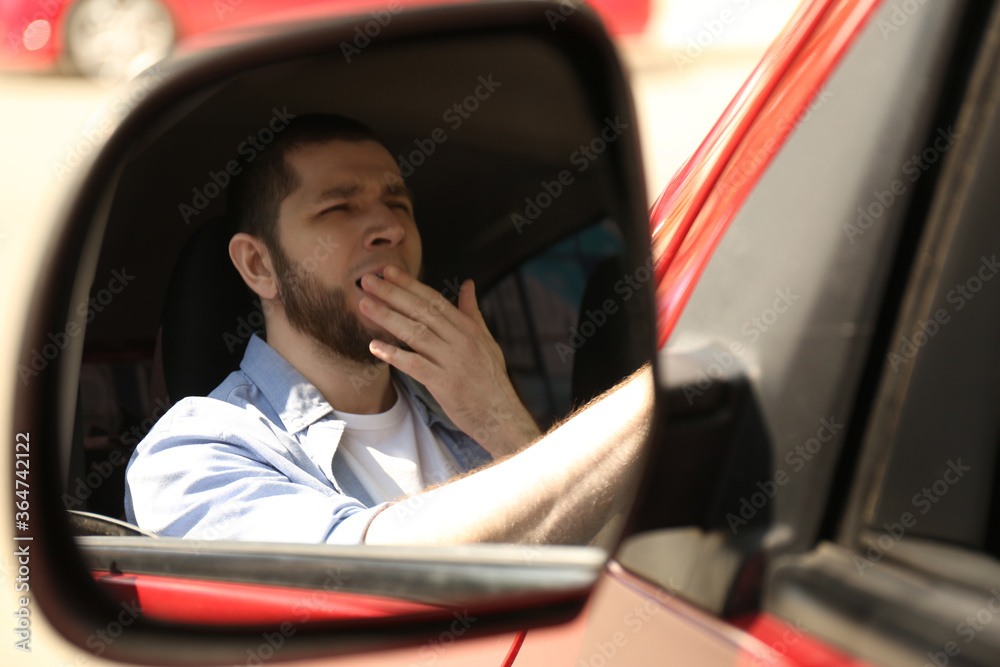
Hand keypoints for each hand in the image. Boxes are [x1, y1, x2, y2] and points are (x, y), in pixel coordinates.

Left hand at [358, 265, 541, 456]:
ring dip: (388, 318)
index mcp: (468, 328)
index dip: (410, 284)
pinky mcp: (444, 383)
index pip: (434, 300)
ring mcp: (452, 361)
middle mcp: (460, 340)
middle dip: (393, 294)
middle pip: (421, 312)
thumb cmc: (490, 378)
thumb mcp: (486, 340)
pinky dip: (395, 355)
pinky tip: (375, 347)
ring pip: (415, 334)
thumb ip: (472, 312)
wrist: (500, 415)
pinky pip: (415, 365)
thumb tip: (468, 284)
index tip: (389, 271)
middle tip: (367, 280)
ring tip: (364, 305)